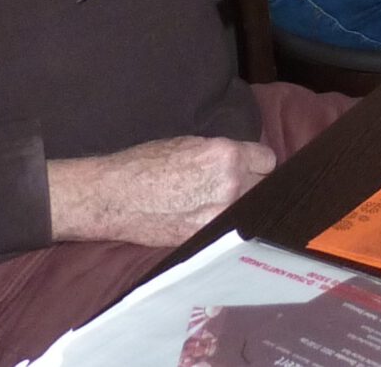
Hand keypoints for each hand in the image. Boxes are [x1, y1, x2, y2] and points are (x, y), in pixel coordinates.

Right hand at [45, 135, 276, 246]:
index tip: (251, 168)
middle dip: (253, 186)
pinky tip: (207, 218)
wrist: (113, 196)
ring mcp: (219, 214)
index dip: (258, 164)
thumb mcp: (190, 144)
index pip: (268, 160)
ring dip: (240, 207)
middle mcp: (230, 184)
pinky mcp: (205, 236)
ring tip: (219, 204)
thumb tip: (242, 160)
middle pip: (263, 188)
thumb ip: (221, 154)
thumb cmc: (145, 164)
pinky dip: (224, 225)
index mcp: (227, 155)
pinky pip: (228, 229)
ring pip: (248, 211)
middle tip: (236, 188)